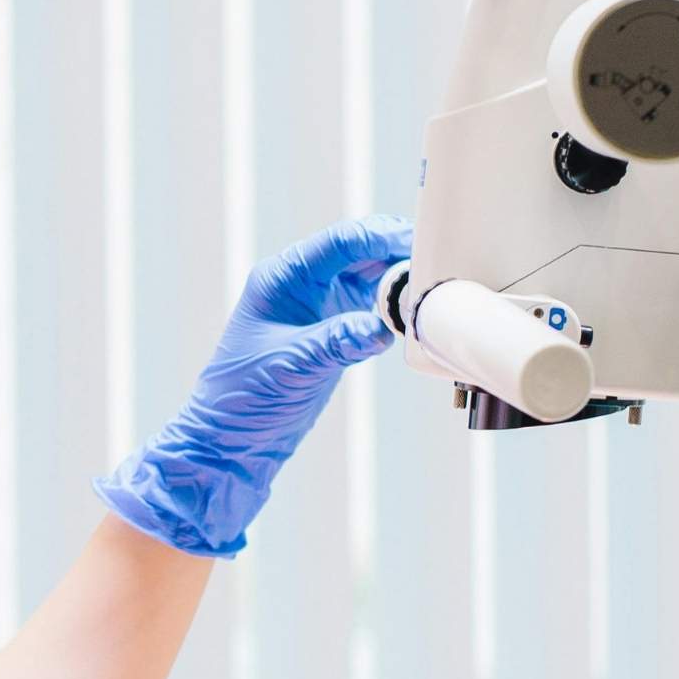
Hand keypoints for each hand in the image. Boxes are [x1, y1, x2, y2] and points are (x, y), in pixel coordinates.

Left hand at [91, 215, 413, 557]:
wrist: (232, 441)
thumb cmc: (244, 399)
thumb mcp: (293, 366)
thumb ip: (338, 341)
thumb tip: (383, 325)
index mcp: (283, 277)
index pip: (342, 241)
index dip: (384, 237)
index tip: (424, 243)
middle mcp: (303, 283)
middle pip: (363, 250)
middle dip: (402, 252)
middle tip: (446, 263)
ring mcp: (319, 305)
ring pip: (372, 275)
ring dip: (403, 278)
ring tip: (442, 286)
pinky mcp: (334, 329)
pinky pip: (373, 304)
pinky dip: (397, 306)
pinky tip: (421, 313)